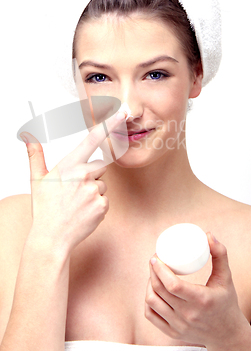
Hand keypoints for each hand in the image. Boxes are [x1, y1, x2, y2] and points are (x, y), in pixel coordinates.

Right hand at [20, 110, 125, 254]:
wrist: (51, 237)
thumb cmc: (44, 207)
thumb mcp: (37, 179)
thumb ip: (36, 155)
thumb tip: (28, 137)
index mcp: (69, 165)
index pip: (92, 140)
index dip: (108, 125)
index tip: (121, 113)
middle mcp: (83, 175)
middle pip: (100, 166)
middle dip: (91, 175)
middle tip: (74, 191)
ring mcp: (94, 191)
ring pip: (103, 184)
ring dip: (94, 191)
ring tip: (77, 203)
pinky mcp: (102, 206)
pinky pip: (105, 200)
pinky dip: (97, 205)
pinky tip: (84, 212)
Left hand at [145, 233, 243, 346]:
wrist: (227, 334)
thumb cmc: (226, 302)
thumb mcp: (226, 278)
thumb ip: (220, 255)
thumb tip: (208, 235)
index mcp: (201, 301)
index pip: (173, 285)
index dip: (160, 269)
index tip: (156, 257)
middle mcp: (188, 315)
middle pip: (159, 291)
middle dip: (152, 272)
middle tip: (154, 260)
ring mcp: (179, 326)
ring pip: (152, 303)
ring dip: (149, 285)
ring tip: (154, 274)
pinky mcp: (172, 333)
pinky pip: (151, 316)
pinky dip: (148, 301)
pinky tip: (152, 291)